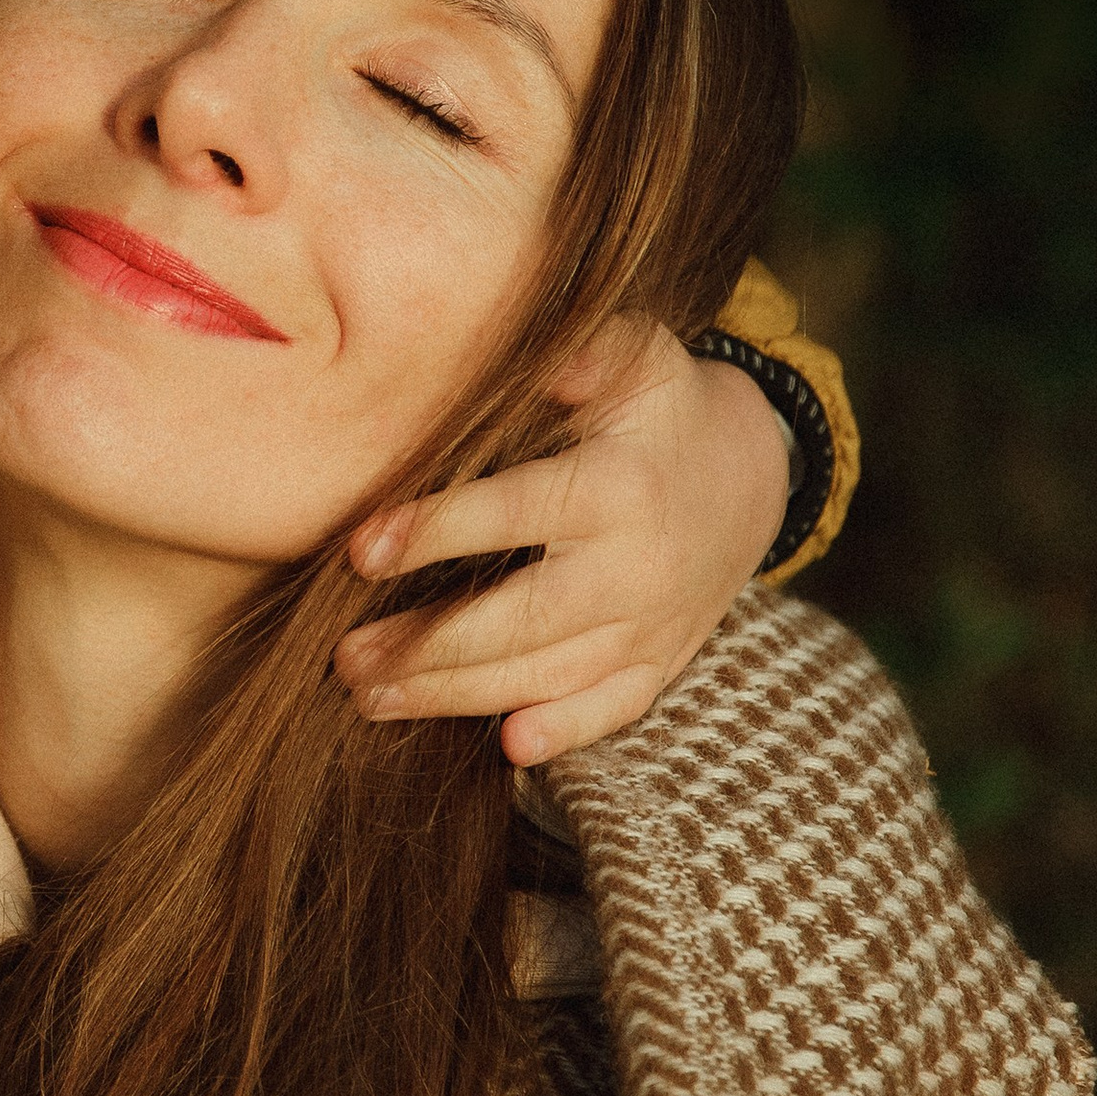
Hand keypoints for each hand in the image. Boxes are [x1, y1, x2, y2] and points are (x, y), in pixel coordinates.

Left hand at [337, 321, 790, 765]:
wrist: (751, 472)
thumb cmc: (659, 406)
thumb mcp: (635, 358)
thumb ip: (580, 350)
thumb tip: (523, 346)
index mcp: (618, 487)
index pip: (517, 514)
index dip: (439, 531)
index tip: (362, 550)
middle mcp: (637, 566)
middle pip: (526, 620)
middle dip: (430, 645)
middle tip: (345, 658)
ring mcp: (653, 625)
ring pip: (551, 674)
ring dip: (457, 696)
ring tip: (371, 698)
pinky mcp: (659, 663)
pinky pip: (614, 709)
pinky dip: (566, 731)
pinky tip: (507, 749)